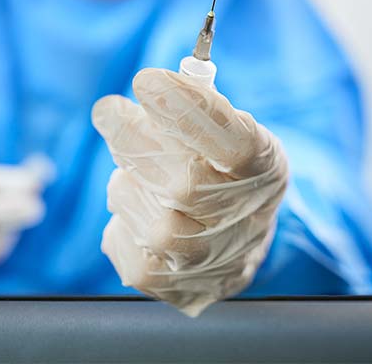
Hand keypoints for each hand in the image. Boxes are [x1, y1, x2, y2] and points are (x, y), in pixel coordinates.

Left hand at [92, 68, 288, 315]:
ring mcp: (213, 262)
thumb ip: (195, 106)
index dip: (187, 112)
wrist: (239, 239)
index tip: (147, 81)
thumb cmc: (224, 167)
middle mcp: (245, 220)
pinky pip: (129, 253)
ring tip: (136, 171)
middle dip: (136, 141)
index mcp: (263, 168)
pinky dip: (122, 223)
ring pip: (154, 224)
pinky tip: (137, 209)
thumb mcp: (229, 125)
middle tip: (108, 110)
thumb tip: (151, 87)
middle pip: (185, 186)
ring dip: (130, 185)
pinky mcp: (179, 290)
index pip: (233, 142)